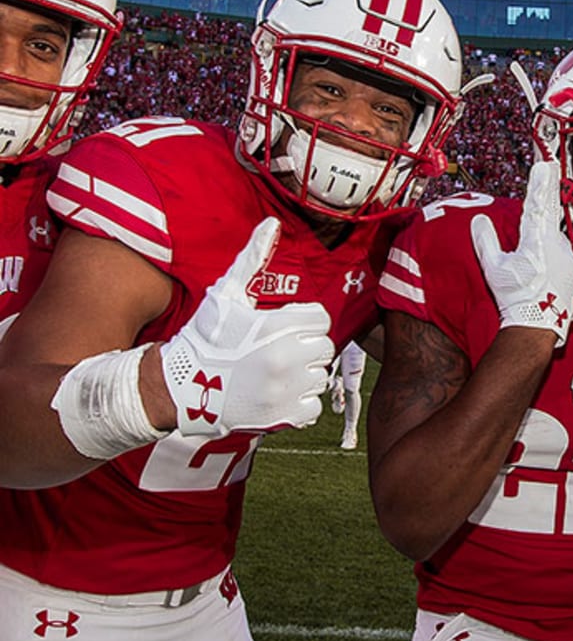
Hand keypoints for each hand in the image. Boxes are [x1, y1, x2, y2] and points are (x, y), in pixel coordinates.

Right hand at [160, 217, 333, 436]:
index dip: (304, 322)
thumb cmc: (205, 336)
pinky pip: (313, 407)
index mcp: (278, 326)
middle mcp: (286, 358)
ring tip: (276, 372)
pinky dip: (300, 404)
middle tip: (281, 351)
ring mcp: (285, 389)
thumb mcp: (227, 293)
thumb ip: (253, 258)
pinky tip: (279, 394)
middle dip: (306, 348)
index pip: (321, 320)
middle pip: (324, 348)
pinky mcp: (282, 417)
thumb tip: (272, 223)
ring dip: (304, 376)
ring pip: (320, 378)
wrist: (180, 386)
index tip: (286, 327)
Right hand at [471, 159, 572, 346]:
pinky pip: (564, 257)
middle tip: (548, 169)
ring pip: (555, 241)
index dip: (539, 181)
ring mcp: (570, 256)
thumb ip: (485, 240)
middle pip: (549, 216)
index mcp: (536, 239)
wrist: (537, 325)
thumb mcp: (494, 268)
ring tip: (534, 269)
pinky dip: (554, 262)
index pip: (537, 202)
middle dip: (546, 195)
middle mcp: (557, 243)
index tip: (544, 163)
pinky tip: (544, 278)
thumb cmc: (515, 297)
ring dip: (544, 246)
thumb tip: (479, 219)